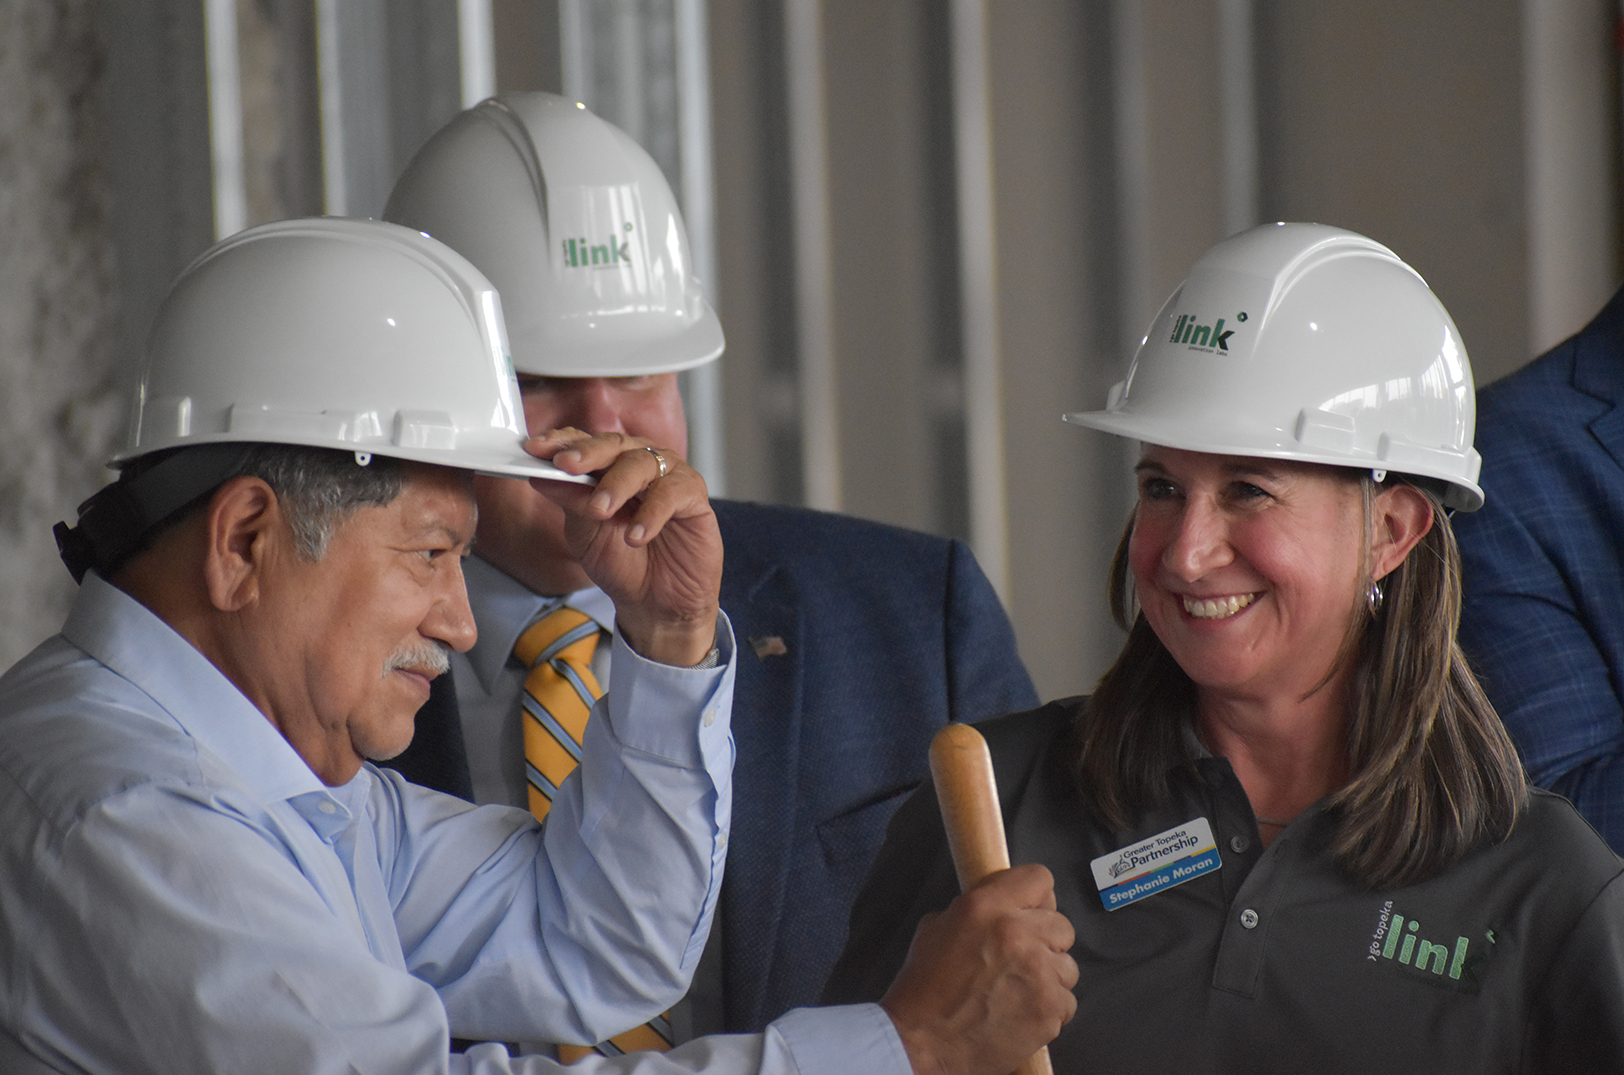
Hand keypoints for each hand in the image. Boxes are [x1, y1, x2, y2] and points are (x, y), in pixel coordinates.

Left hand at [526, 429, 720, 666]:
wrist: (655, 603)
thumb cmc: (623, 564)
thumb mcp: (585, 533)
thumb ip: (570, 501)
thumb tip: (543, 475)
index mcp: (609, 467)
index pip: (585, 443)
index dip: (561, 442)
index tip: (535, 449)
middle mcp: (640, 464)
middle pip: (614, 445)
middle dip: (587, 454)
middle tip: (566, 465)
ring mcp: (669, 476)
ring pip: (642, 463)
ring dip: (617, 484)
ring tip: (600, 511)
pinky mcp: (694, 497)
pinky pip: (672, 493)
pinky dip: (651, 513)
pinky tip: (636, 535)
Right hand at [880, 864, 1077, 1074]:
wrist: (923, 1043)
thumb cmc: (925, 990)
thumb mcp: (937, 927)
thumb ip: (977, 909)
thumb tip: (1004, 905)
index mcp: (987, 907)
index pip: (1040, 880)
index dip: (1036, 896)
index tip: (1031, 909)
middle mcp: (1018, 934)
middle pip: (1062, 924)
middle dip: (1044, 940)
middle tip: (1019, 957)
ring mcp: (1038, 974)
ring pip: (1068, 966)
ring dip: (1048, 976)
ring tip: (1016, 989)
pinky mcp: (1049, 1009)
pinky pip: (1066, 1001)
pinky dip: (1049, 1008)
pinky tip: (1020, 1011)